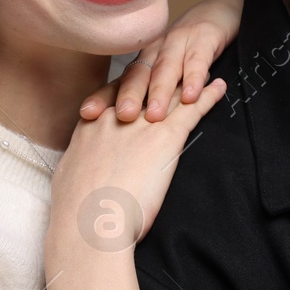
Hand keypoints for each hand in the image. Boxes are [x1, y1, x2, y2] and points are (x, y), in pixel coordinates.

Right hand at [49, 76, 226, 251]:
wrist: (89, 225)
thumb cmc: (76, 214)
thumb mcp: (71, 180)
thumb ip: (80, 167)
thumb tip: (82, 171)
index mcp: (90, 126)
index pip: (115, 95)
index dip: (132, 86)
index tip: (143, 81)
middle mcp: (115, 117)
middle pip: (143, 85)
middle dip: (160, 73)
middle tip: (176, 64)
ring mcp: (141, 125)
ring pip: (169, 92)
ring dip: (188, 78)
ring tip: (202, 68)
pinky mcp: (166, 138)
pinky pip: (191, 109)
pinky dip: (207, 96)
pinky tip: (219, 87)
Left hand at [78, 0, 246, 123]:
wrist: (221, 11)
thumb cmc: (190, 51)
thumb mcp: (168, 71)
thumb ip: (152, 95)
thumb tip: (127, 130)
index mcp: (144, 62)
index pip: (119, 82)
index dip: (103, 97)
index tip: (86, 115)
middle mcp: (156, 51)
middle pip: (139, 75)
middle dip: (129, 96)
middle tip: (122, 117)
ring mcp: (180, 43)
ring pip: (166, 68)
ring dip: (160, 91)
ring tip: (155, 116)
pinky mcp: (206, 38)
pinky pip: (198, 59)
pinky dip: (195, 78)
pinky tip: (192, 96)